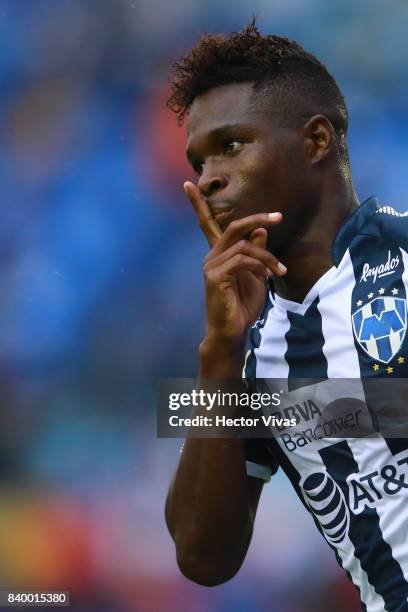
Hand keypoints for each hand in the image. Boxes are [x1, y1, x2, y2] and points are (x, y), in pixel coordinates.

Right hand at [184, 181, 286, 346]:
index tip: (186, 183)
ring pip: (244, 245)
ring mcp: (211, 265)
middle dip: (258, 218)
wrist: (233, 331)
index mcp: (219, 253)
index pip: (206, 223)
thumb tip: (259, 230)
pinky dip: (259, 265)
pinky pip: (242, 260)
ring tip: (280, 270)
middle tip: (278, 217)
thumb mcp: (256, 275)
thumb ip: (256, 252)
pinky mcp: (214, 276)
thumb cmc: (242, 305)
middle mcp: (212, 256)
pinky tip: (267, 276)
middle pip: (234, 227)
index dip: (197, 203)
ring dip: (267, 256)